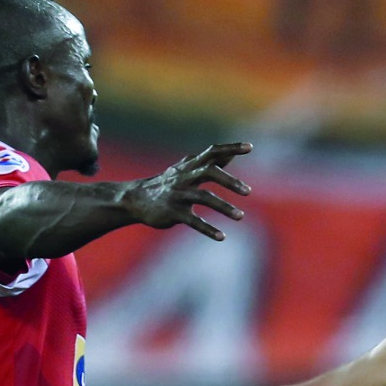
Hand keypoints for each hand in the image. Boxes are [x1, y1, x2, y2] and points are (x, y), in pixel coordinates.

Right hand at [124, 142, 251, 239]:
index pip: (213, 152)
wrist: (135, 199)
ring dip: (224, 207)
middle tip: (248, 192)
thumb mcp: (187, 170)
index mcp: (191, 166)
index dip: (231, 148)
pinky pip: (192, 221)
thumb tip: (230, 153)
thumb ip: (209, 162)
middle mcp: (185, 177)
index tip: (249, 147)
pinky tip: (222, 237)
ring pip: (204, 197)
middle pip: (209, 172)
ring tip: (240, 216)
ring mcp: (178, 195)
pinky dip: (208, 229)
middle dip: (229, 181)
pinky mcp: (172, 212)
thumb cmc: (168, 184)